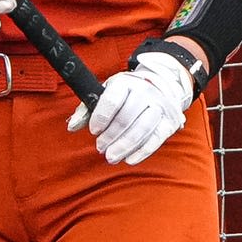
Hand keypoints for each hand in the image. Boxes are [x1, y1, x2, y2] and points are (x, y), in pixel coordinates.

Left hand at [69, 47, 198, 166]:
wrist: (161, 85)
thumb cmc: (126, 93)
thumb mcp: (106, 93)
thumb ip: (87, 109)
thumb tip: (72, 127)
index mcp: (125, 82)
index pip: (112, 101)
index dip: (101, 118)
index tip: (94, 131)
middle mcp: (145, 91)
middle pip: (126, 118)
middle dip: (110, 137)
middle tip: (100, 148)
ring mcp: (160, 106)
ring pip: (141, 130)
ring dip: (124, 147)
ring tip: (111, 157)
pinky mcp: (169, 121)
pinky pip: (156, 139)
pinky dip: (142, 152)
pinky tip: (129, 159)